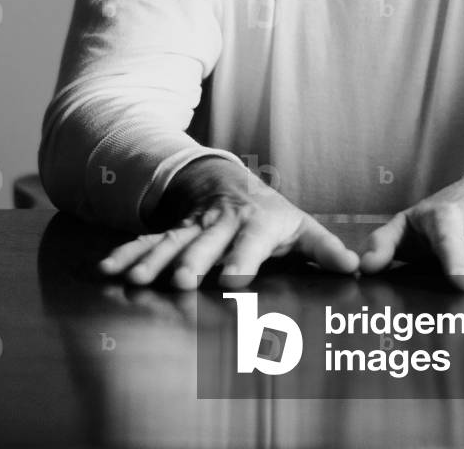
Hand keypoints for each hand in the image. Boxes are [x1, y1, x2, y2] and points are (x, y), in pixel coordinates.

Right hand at [98, 157, 358, 289]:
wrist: (224, 180)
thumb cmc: (270, 214)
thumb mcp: (300, 226)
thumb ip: (324, 250)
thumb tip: (356, 268)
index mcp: (256, 223)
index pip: (251, 243)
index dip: (243, 259)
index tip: (234, 280)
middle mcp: (221, 224)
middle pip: (205, 244)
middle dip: (192, 261)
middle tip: (179, 282)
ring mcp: (192, 227)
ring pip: (171, 244)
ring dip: (152, 261)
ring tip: (135, 281)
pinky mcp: (169, 232)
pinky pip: (146, 242)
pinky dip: (126, 254)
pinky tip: (107, 270)